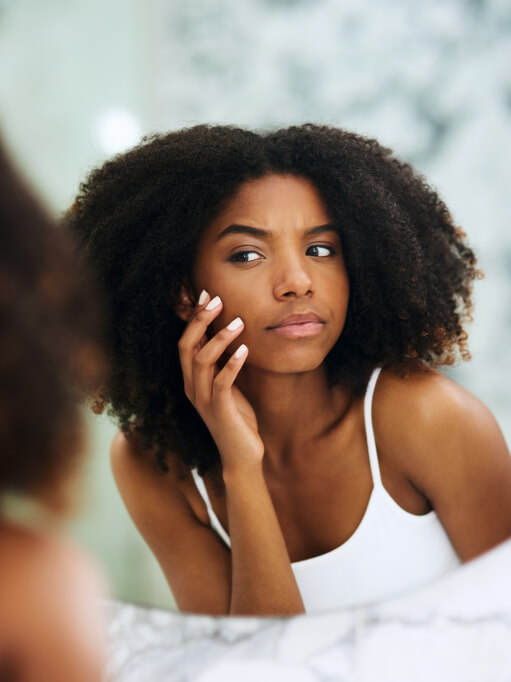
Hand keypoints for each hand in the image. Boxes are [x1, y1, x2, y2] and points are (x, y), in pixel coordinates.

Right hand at [178, 290, 264, 471]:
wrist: (242, 456)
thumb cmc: (237, 418)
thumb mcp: (227, 385)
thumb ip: (221, 362)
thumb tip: (223, 331)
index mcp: (191, 380)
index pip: (185, 342)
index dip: (192, 318)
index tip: (205, 294)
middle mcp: (192, 388)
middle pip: (186, 347)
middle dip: (199, 321)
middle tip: (216, 299)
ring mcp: (204, 401)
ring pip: (202, 361)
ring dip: (219, 338)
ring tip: (239, 321)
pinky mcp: (220, 411)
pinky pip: (222, 383)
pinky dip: (232, 363)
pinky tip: (245, 349)